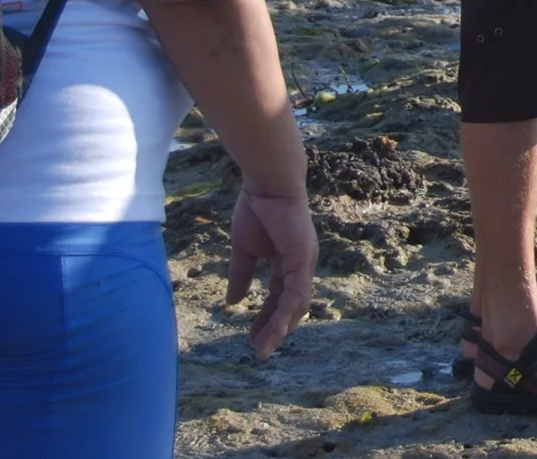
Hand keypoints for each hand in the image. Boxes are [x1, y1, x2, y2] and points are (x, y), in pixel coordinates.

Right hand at [228, 185, 317, 361]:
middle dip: (274, 329)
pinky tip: (277, 330)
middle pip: (291, 305)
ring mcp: (304, 262)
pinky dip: (286, 313)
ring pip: (296, 304)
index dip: (266, 318)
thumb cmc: (257, 210)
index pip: (279, 297)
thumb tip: (232, 303)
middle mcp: (301, 265)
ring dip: (280, 328)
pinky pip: (296, 292)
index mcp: (288, 262)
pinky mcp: (302, 258)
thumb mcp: (244, 250)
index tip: (252, 337)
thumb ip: (240, 276)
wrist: (267, 184)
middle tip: (259, 351)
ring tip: (264, 349)